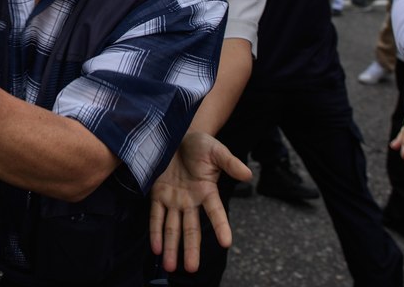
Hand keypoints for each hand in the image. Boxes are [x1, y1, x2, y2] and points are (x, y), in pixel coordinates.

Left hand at [149, 132, 251, 272]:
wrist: (177, 134)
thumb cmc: (200, 144)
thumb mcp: (216, 150)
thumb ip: (230, 163)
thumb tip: (248, 174)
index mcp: (207, 191)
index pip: (216, 212)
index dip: (221, 226)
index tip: (226, 243)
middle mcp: (191, 201)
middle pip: (191, 228)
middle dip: (191, 249)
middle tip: (192, 269)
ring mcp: (174, 200)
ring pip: (172, 228)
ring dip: (171, 248)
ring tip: (170, 267)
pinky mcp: (158, 194)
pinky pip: (156, 216)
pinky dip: (155, 232)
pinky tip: (155, 249)